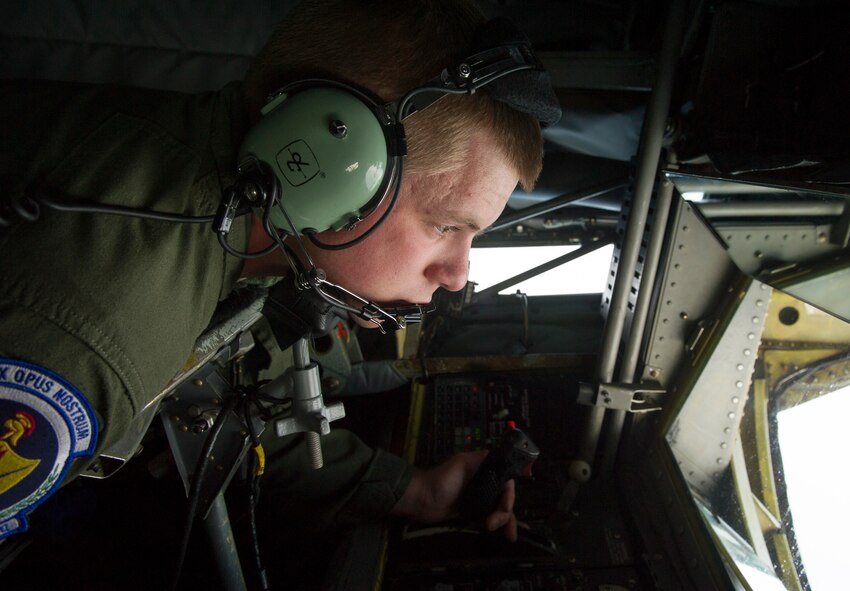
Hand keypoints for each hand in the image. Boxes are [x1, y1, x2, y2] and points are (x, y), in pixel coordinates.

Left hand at [391, 450, 518, 541]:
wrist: (421, 500)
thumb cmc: (440, 480)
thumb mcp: (461, 464)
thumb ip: (481, 460)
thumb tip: (503, 458)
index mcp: (484, 467)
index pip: (506, 479)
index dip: (509, 494)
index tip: (505, 507)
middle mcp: (486, 480)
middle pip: (506, 496)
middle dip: (504, 512)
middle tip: (492, 523)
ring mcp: (481, 496)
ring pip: (502, 508)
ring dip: (504, 521)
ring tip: (499, 532)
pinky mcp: (475, 510)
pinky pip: (493, 516)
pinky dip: (501, 525)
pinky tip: (507, 535)